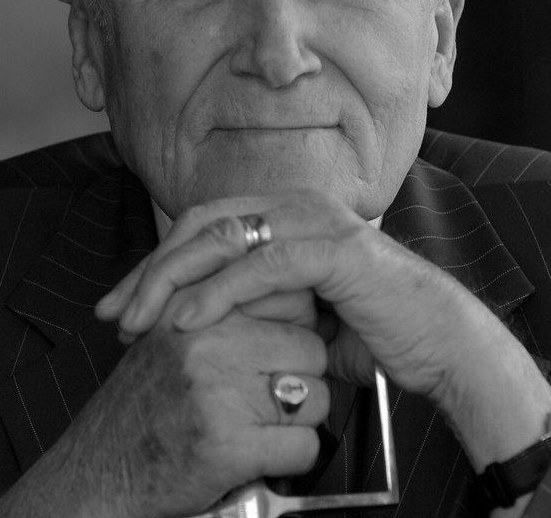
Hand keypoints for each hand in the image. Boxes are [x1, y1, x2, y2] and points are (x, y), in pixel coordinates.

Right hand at [0, 313, 329, 517]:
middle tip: (265, 400)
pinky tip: (258, 457)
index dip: (295, 330)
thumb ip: (223, 310)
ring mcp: (221, 394)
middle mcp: (210, 345)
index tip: (279, 352)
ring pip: (315, 398)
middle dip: (301, 378)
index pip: (290, 298)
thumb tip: (295, 294)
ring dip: (297, 422)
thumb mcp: (172, 338)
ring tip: (257, 428)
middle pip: (312, 350)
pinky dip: (290, 460)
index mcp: (197, 311)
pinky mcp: (230, 446)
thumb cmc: (139, 407)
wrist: (98, 473)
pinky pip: (304, 447)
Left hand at [95, 191, 550, 429]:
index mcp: (286, 213)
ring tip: (136, 322)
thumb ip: (252, 302)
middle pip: (200, 225)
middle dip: (149, 271)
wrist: (439, 345)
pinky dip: (217, 292)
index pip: (201, 226)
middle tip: (111, 315)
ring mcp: (318, 222)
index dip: (155, 262)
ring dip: (171, 281)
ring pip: (223, 238)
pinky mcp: (335, 250)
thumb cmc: (370, 332)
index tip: (119, 305)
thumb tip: (193, 318)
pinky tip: (184, 321)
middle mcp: (298, 206)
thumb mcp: (296, 314)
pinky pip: (261, 266)